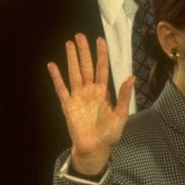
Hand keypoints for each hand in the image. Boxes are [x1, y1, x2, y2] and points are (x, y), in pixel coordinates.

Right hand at [47, 33, 132, 174]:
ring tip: (69, 44)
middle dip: (84, 51)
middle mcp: (89, 91)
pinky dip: (57, 77)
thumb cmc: (110, 133)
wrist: (96, 148)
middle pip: (86, 66)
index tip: (100, 40)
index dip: (101, 54)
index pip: (101, 68)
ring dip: (72, 59)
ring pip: (74, 73)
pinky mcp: (68, 105)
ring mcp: (78, 97)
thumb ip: (124, 95)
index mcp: (103, 92)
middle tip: (80, 36)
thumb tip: (131, 77)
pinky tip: (52, 65)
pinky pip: (61, 88)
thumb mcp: (121, 114)